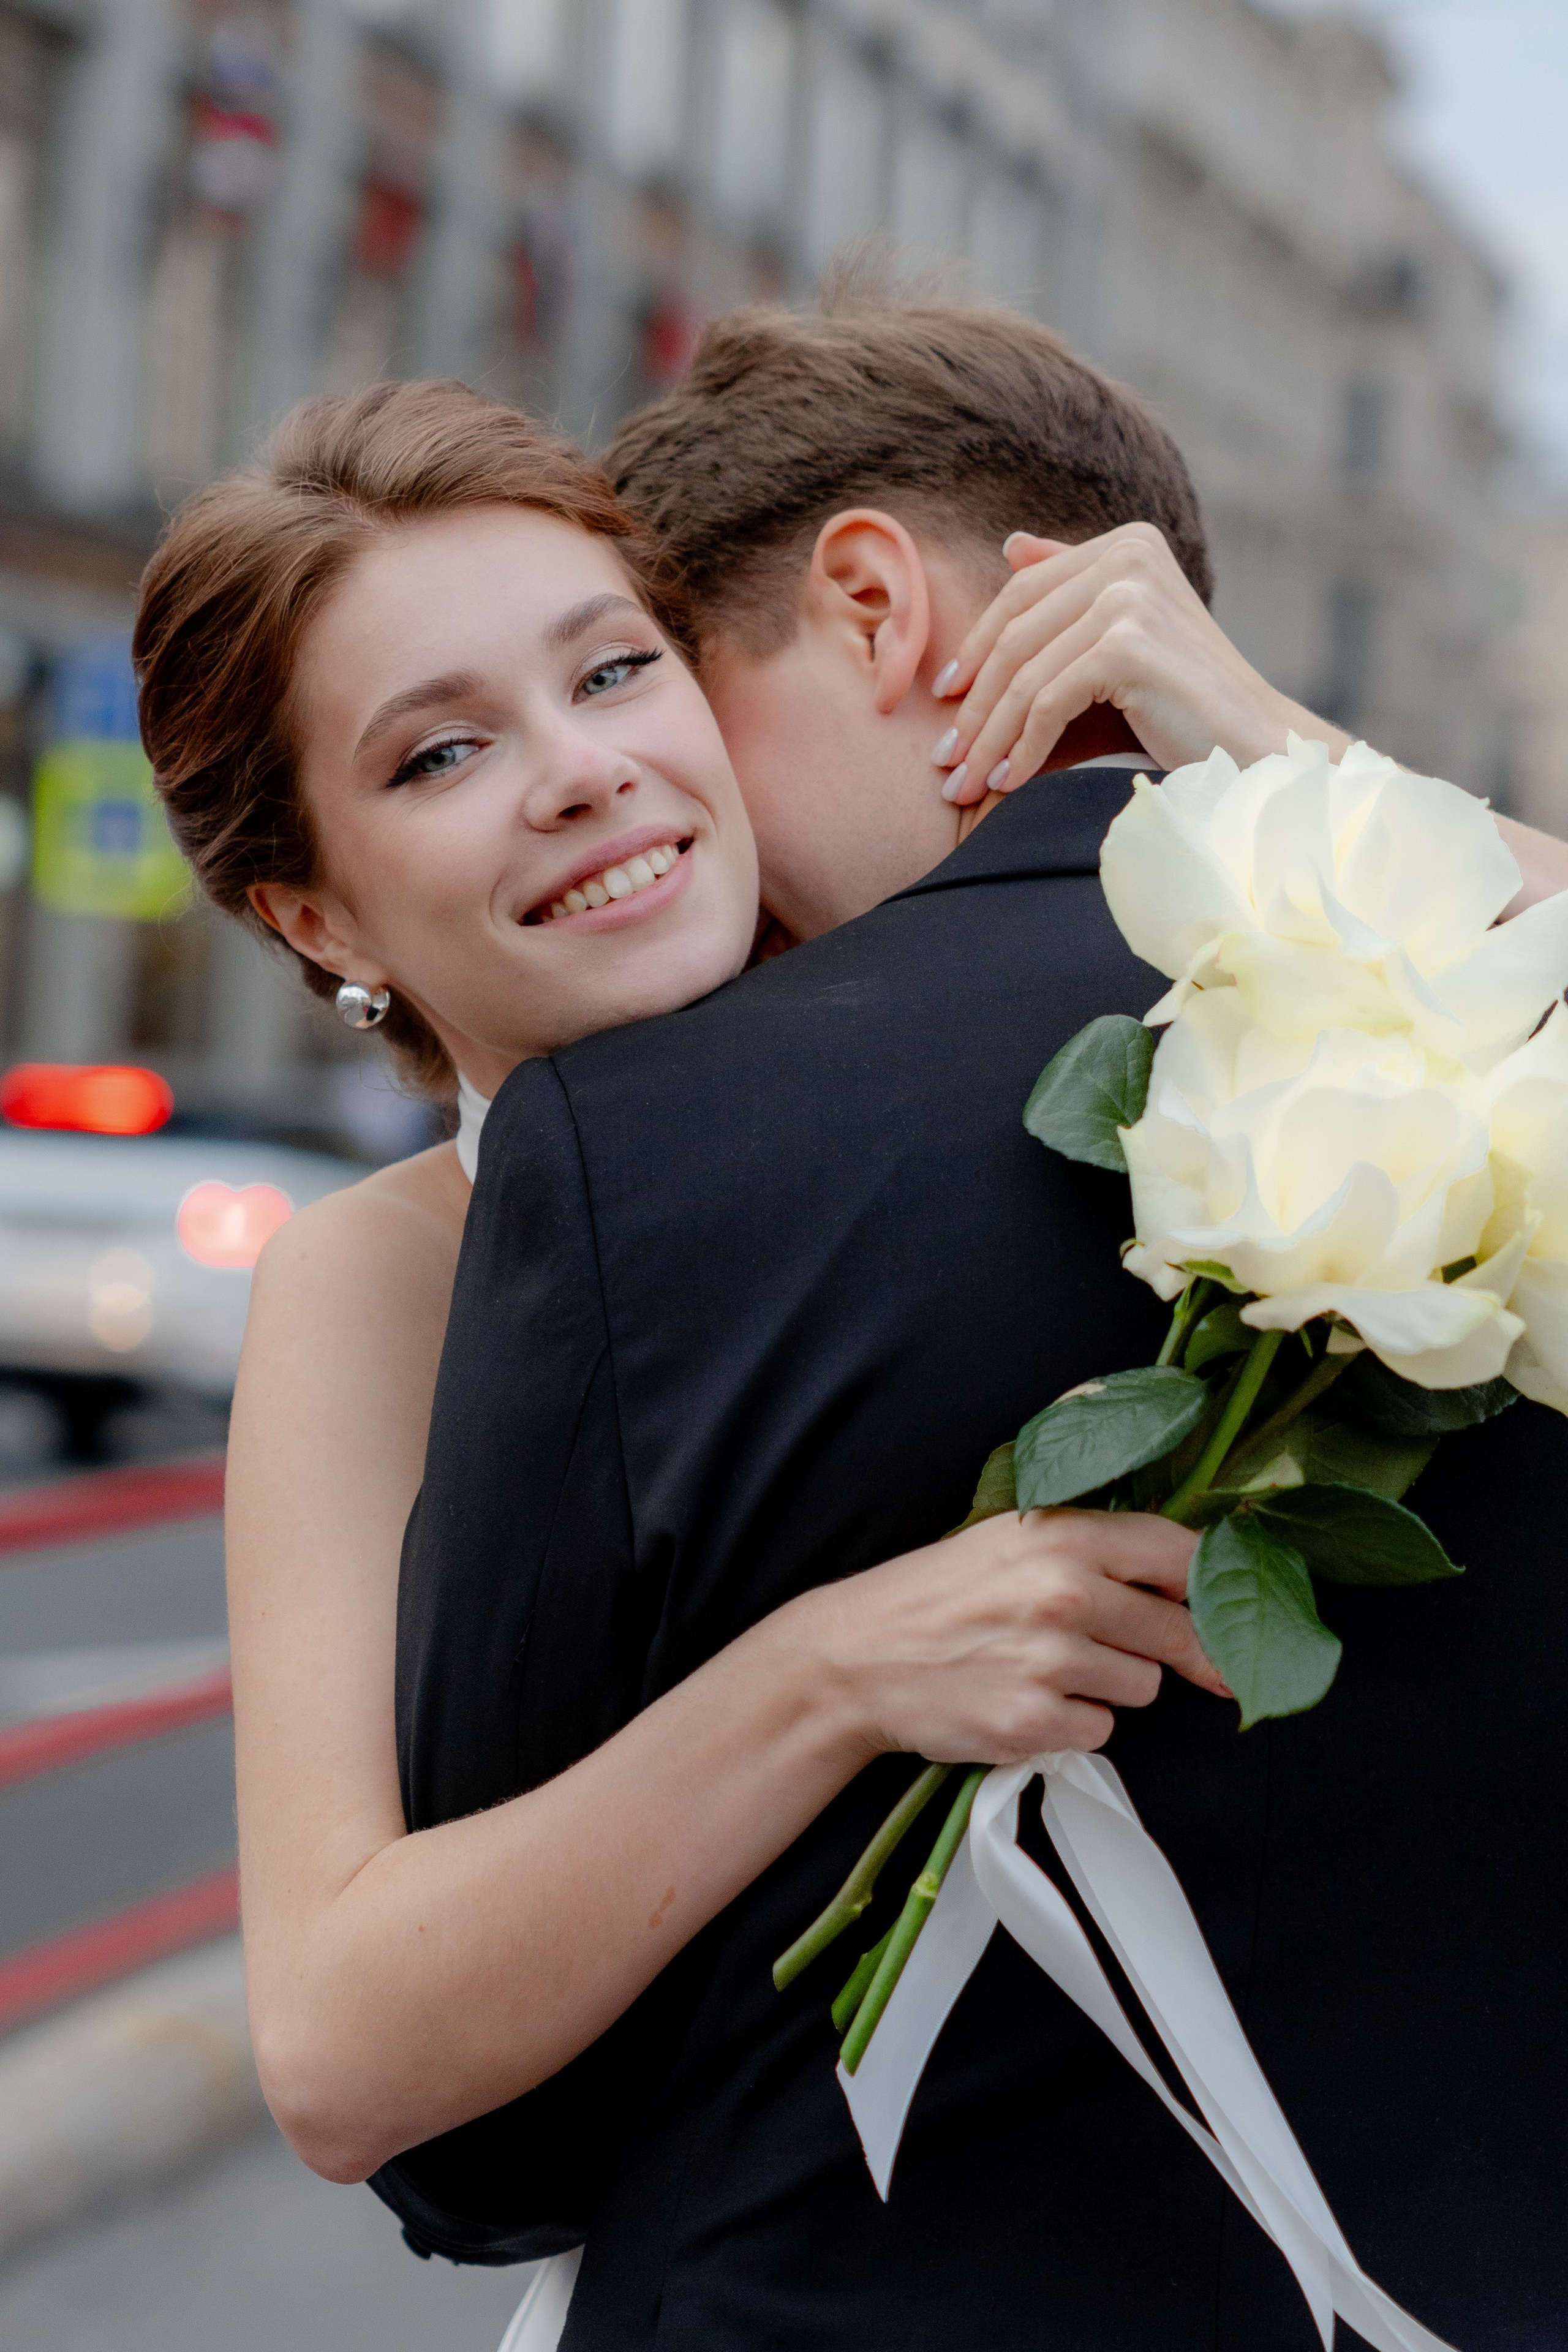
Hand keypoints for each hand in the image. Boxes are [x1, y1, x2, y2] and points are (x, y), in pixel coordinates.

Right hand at [788, 1506, 1222, 1769]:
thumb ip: (1090, 1547)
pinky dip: (1071, 1725)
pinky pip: (1098, 1732)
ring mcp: (1050, 1661)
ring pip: (1141, 1687)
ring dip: (1110, 1686)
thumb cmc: (937, 1596)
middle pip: (1176, 1631)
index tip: (1223, 1605)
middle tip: (1120, 1646)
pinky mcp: (1034, 1722)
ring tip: (1046, 1667)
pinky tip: (1024, 1701)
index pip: (1175, 1551)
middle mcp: (1063, 1593)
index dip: (1208, 1581)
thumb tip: (1187, 1579)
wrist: (855, 1657)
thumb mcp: (1007, 1541)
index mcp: (1058, 1535)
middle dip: (1167, 1647)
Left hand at [931, 523, 1351, 804]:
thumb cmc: (1185, 703)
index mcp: (1127, 543)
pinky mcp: (1129, 646)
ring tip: (965, 784)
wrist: (1254, 745)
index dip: (976, 648)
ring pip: (1025, 676)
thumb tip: (1009, 543)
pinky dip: (1024, 748)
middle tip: (945, 759)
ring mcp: (1130, 597)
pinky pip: (1049, 702)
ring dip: (989, 739)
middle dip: (973, 705)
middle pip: (1016, 636)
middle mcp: (1129, 557)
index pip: (1022, 594)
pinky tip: (1010, 783)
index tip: (944, 697)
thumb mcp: (1123, 636)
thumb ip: (1071, 589)